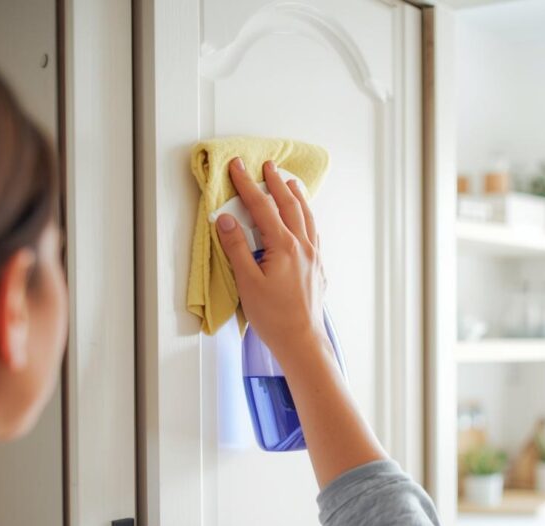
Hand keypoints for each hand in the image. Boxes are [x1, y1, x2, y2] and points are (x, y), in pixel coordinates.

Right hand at [216, 158, 329, 364]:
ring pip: (307, 217)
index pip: (262, 207)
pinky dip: (308, 217)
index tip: (237, 167)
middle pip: (289, 205)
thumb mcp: (247, 282)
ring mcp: (314, 257)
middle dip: (276, 183)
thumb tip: (226, 219)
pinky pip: (315, 232)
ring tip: (290, 182)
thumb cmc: (274, 317)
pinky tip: (305, 219)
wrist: (302, 341)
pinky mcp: (319, 268)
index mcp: (284, 246)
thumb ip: (237, 248)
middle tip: (267, 166)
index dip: (247, 185)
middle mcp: (303, 246)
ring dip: (297, 197)